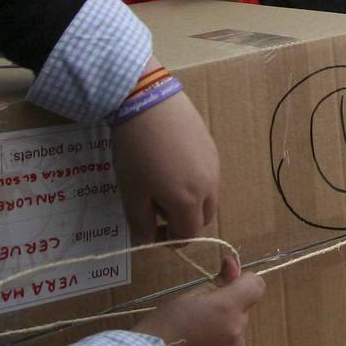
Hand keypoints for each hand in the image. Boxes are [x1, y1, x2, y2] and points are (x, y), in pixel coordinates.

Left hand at [112, 84, 220, 241]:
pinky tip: (171, 163)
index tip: (151, 229)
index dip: (170, 240)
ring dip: (190, 202)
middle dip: (183, 222)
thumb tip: (148, 241)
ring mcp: (214, 165)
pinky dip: (194, 181)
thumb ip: (141, 223)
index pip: (188, 235)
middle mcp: (209, 187)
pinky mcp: (212, 148)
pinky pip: (208, 176)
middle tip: (157, 209)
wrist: (150, 104)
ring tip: (163, 183)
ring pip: (208, 197)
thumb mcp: (131, 192)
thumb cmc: (136, 153)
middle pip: (203, 218)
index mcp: (188, 202)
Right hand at [133, 259, 265, 345]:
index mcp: (228, 309)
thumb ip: (214, 284)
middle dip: (224, 314)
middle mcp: (237, 333)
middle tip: (195, 321)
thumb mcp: (184, 299)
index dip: (242, 284)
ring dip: (220, 337)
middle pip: (240, 314)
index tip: (226, 287)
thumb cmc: (160, 329)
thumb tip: (233, 265)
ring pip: (234, 338)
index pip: (256, 286)